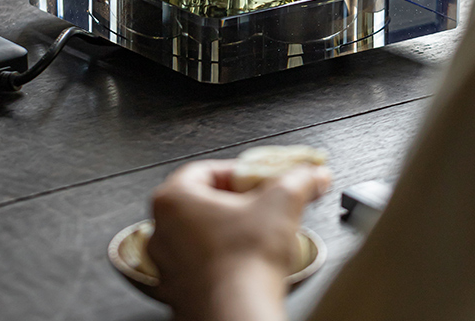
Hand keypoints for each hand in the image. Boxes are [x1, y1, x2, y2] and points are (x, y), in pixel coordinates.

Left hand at [147, 159, 330, 320]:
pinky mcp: (181, 292)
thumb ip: (298, 179)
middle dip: (238, 201)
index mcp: (173, 199)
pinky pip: (203, 265)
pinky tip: (248, 262)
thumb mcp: (281, 202)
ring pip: (203, 235)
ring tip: (260, 234)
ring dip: (231, 231)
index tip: (263, 179)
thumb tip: (311, 173)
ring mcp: (169, 265)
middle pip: (205, 202)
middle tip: (263, 204)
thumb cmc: (244, 261)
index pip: (209, 170)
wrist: (239, 314)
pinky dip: (225, 260)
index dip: (242, 172)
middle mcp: (163, 231)